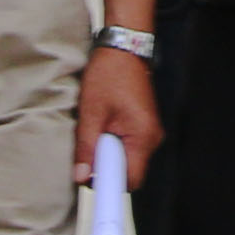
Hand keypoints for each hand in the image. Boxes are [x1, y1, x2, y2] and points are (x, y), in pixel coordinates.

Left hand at [75, 37, 164, 185]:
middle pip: (130, 171)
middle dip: (106, 167)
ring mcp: (150, 131)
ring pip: (128, 159)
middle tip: (88, 149)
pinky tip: (103, 126)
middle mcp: (152, 138)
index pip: (131, 180)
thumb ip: (86, 148)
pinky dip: (114, 143)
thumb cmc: (109, 75)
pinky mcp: (145, 126)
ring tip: (95, 131)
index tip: (91, 181)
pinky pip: (130, 146)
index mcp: (143, 137)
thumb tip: (81, 177)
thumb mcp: (91, 113)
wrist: (123, 49)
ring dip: (108, 153)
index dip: (109, 185)